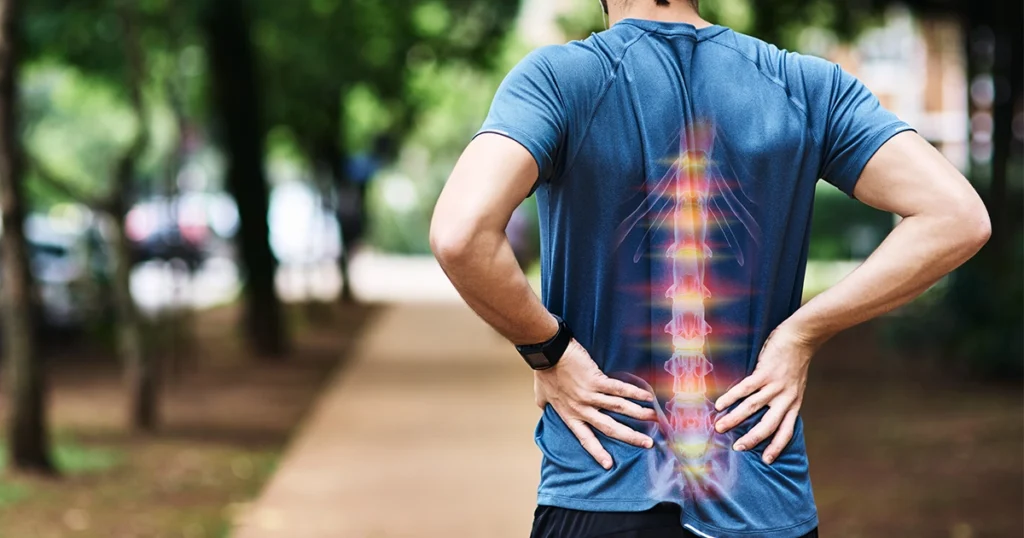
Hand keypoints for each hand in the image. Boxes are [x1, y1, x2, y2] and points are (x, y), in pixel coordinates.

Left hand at [534, 339, 657, 469]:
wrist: (547, 352)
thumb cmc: (544, 372)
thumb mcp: (541, 394)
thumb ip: (546, 404)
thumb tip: (544, 407)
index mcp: (569, 415)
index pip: (585, 438)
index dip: (597, 452)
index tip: (609, 465)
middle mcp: (581, 409)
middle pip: (609, 428)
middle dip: (630, 437)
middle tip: (647, 444)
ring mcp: (589, 395)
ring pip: (618, 408)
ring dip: (638, 414)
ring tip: (654, 418)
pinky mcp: (596, 380)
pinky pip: (619, 389)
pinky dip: (635, 393)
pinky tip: (648, 396)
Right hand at [713, 324, 816, 464]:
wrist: (801, 337)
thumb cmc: (794, 361)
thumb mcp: (794, 386)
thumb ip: (782, 399)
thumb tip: (765, 412)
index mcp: (793, 404)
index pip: (786, 431)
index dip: (776, 447)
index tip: (766, 461)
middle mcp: (785, 398)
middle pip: (768, 425)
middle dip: (752, 439)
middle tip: (737, 449)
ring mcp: (775, 386)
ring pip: (752, 408)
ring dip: (735, 419)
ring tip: (719, 427)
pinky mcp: (764, 372)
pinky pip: (746, 389)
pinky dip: (731, 397)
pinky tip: (720, 403)